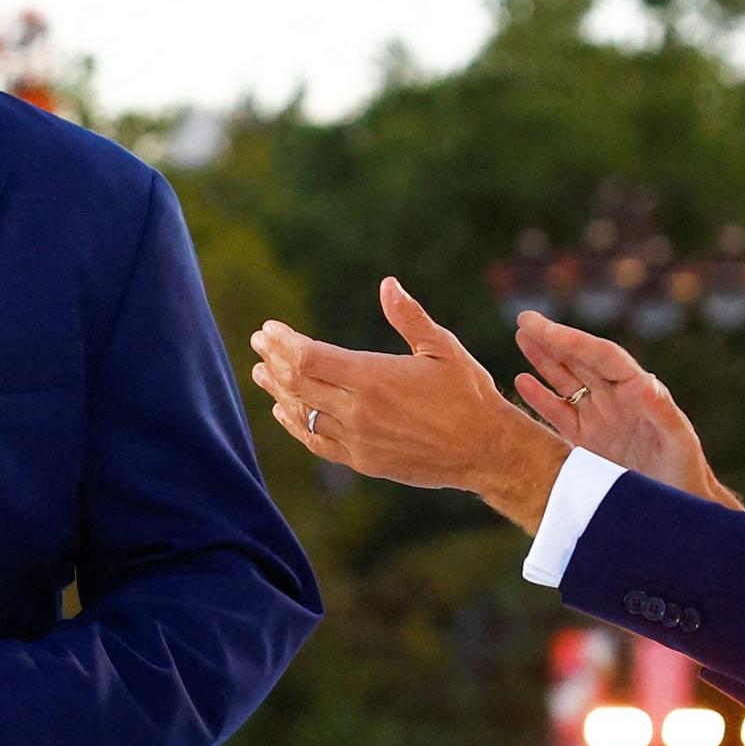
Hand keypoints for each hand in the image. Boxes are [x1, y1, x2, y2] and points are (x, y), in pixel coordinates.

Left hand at [251, 278, 569, 531]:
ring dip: (278, 391)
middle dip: (273, 360)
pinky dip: (296, 425)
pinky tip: (284, 411)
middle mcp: (358, 411)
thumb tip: (387, 284)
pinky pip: (318, 442)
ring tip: (261, 373)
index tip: (269, 329)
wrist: (485, 451)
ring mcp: (358, 440)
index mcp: (373, 378)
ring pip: (303, 414)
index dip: (283, 342)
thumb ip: (409, 317)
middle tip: (258, 344)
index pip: (308, 358)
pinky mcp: (363, 461)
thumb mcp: (442, 348)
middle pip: (297, 384)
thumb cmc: (468, 393)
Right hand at [511, 312, 741, 508]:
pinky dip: (541, 397)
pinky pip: (560, 414)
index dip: (572, 340)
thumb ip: (662, 412)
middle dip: (552, 340)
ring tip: (521, 336)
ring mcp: (600, 419)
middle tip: (524, 318)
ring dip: (544, 359)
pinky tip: (522, 380)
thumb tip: (646, 382)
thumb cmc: (685, 474)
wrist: (676, 509)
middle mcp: (617, 399)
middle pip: (580, 361)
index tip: (545, 327)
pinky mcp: (587, 443)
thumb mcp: (678, 442)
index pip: (601, 356)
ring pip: (566, 381)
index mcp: (638, 392)